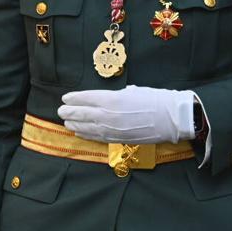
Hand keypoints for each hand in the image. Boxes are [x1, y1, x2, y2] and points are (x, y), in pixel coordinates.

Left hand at [59, 86, 194, 143]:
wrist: (170, 118)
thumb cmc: (154, 99)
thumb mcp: (133, 91)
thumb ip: (117, 96)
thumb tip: (110, 99)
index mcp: (110, 98)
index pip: (85, 98)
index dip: (73, 98)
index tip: (66, 97)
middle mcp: (107, 115)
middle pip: (81, 114)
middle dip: (69, 112)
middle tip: (61, 110)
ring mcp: (111, 129)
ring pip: (86, 127)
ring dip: (74, 124)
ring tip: (66, 121)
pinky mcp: (117, 139)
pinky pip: (96, 137)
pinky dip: (86, 134)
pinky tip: (80, 132)